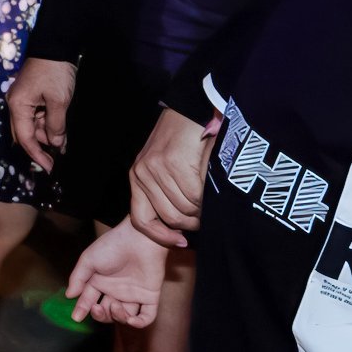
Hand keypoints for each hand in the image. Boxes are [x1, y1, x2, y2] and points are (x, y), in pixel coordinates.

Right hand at [8, 56, 76, 171]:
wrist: (55, 45)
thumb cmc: (55, 73)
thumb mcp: (59, 101)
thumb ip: (56, 125)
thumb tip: (56, 143)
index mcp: (18, 106)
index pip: (24, 138)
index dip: (36, 155)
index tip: (49, 168)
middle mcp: (16, 105)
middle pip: (25, 134)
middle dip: (40, 147)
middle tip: (57, 160)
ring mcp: (22, 100)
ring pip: (32, 127)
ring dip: (47, 136)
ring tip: (64, 145)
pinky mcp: (31, 96)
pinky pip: (37, 117)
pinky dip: (48, 126)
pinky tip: (61, 133)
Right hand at [65, 219, 167, 326]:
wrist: (139, 238)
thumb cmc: (112, 246)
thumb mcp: (88, 260)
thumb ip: (78, 278)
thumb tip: (69, 295)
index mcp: (100, 282)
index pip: (89, 300)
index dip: (82, 309)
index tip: (77, 317)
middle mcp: (116, 290)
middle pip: (106, 312)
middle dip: (100, 315)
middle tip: (97, 308)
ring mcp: (133, 294)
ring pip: (124, 316)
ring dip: (118, 317)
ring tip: (115, 306)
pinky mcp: (149, 296)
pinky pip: (147, 316)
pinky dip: (139, 323)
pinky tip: (131, 320)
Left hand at [132, 110, 220, 248]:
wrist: (190, 110)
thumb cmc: (183, 142)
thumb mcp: (165, 167)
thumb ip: (166, 191)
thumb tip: (180, 227)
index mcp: (137, 177)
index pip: (140, 219)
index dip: (160, 235)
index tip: (180, 242)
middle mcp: (142, 173)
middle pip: (169, 217)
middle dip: (191, 223)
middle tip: (206, 218)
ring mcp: (156, 168)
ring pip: (184, 208)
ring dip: (202, 210)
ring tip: (212, 201)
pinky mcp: (174, 163)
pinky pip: (195, 195)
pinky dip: (208, 197)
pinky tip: (214, 190)